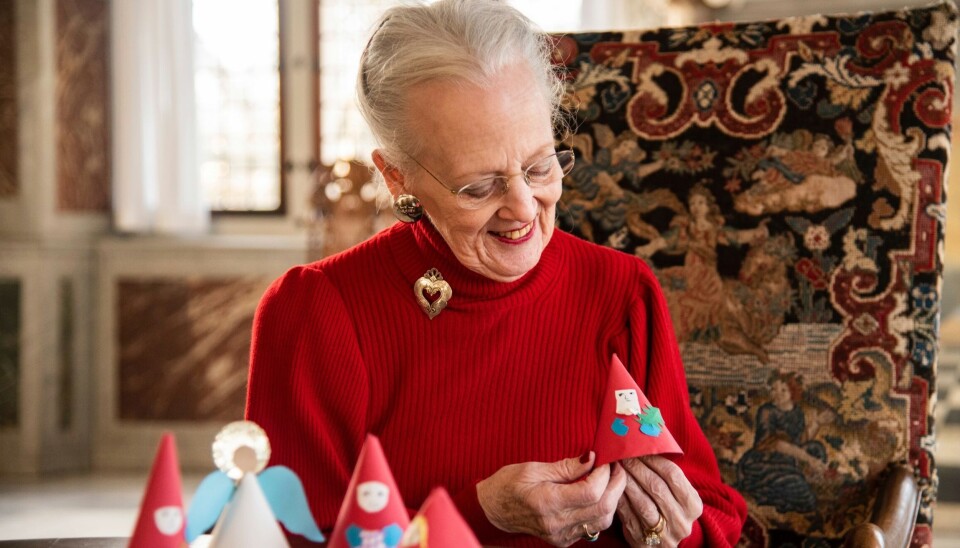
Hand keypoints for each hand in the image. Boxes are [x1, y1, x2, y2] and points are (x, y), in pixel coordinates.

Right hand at [477, 452, 626, 546]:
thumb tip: (591, 458)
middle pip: (603, 508)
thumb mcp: (533, 468)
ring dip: (613, 499)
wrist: (492, 510)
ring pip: (603, 521)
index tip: (604, 460)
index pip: (591, 491)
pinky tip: (599, 495)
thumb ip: (566, 467)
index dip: (604, 474)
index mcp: (547, 502)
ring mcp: (561, 535)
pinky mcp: (563, 540)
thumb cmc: (508, 484)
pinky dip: (601, 510)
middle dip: (616, 485)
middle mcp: (556, 523)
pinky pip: (593, 528)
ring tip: (611, 479)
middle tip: (616, 467)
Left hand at [617, 456, 702, 546]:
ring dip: (627, 481)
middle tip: (623, 456)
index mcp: (693, 505)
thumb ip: (666, 476)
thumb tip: (644, 446)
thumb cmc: (669, 509)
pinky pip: (628, 516)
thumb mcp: (677, 495)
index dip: (654, 459)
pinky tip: (613, 486)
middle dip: (637, 468)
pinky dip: (620, 498)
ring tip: (617, 468)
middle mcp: (681, 521)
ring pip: (642, 502)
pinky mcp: (643, 541)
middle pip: (657, 487)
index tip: (639, 449)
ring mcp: (663, 534)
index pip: (673, 475)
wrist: (665, 544)